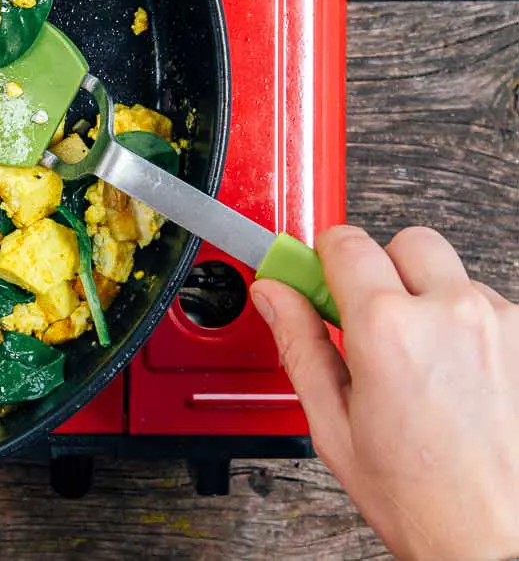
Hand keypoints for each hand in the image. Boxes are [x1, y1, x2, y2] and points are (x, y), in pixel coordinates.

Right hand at [252, 226, 518, 560]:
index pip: (345, 241)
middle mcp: (451, 313)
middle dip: (380, 270)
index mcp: (389, 329)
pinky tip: (453, 375)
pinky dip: (465, 328)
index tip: (314, 278)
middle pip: (405, 242)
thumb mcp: (333, 424)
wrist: (493, 538)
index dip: (322, 259)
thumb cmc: (422, 496)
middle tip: (366, 316)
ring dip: (428, 301)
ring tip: (418, 362)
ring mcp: (500, 324)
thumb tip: (275, 296)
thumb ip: (299, 344)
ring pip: (450, 276)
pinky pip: (487, 307)